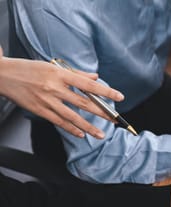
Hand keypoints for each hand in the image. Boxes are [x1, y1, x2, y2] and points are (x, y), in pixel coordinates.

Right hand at [0, 55, 123, 138]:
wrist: (3, 75)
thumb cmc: (29, 69)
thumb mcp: (52, 66)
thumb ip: (75, 73)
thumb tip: (94, 77)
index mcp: (60, 75)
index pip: (89, 85)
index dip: (106, 91)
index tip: (119, 97)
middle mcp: (55, 88)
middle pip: (84, 103)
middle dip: (102, 112)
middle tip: (115, 119)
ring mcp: (47, 100)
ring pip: (73, 117)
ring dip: (89, 127)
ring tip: (101, 134)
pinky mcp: (39, 110)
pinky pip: (59, 122)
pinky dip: (71, 129)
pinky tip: (81, 134)